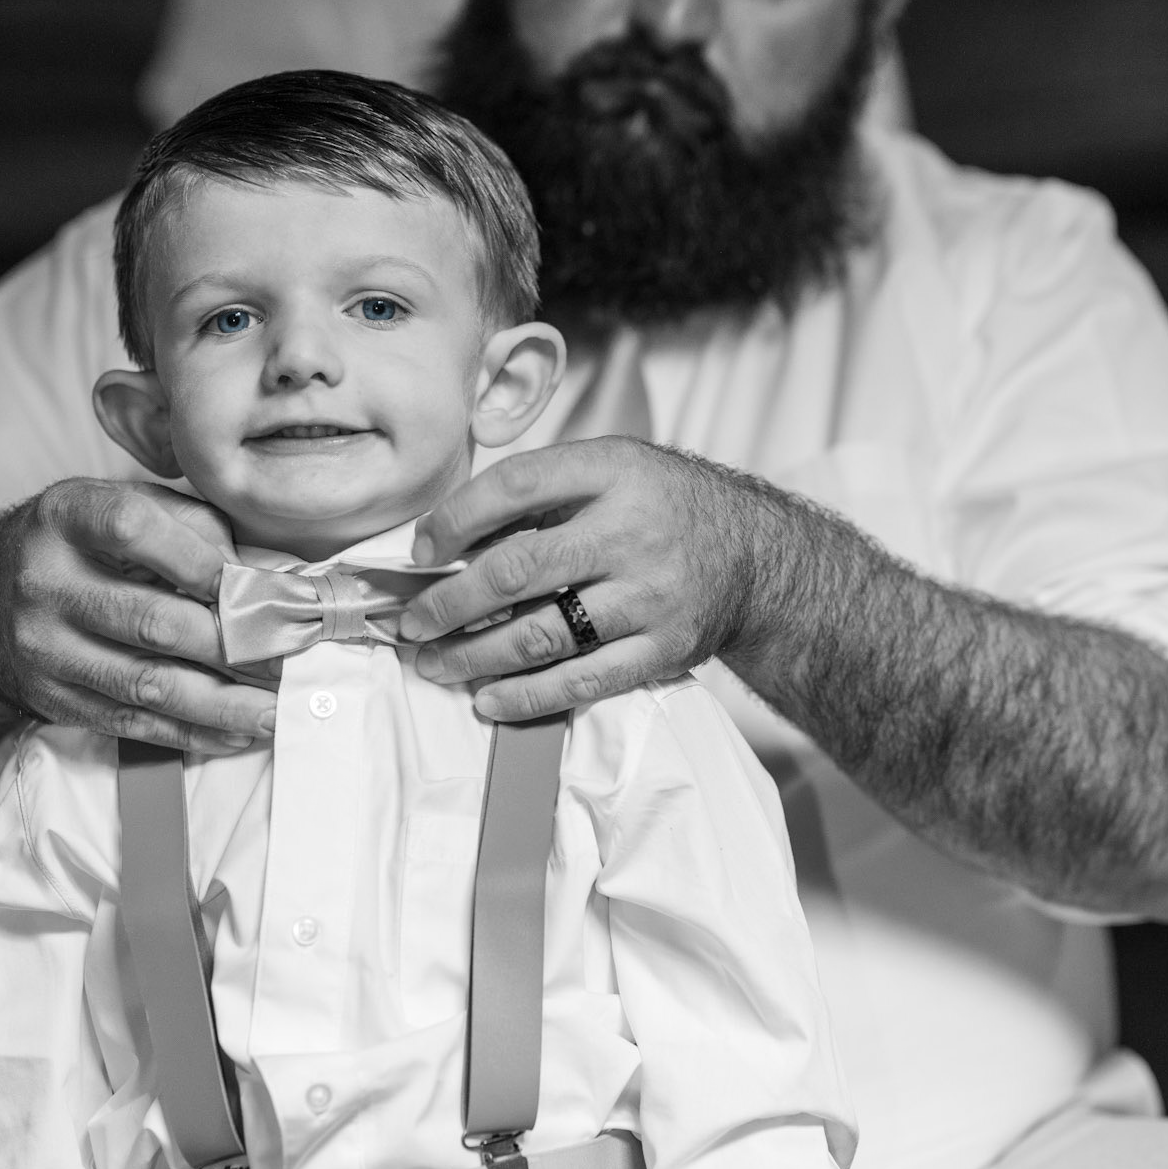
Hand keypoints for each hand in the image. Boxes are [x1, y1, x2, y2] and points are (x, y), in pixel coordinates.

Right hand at [0, 478, 273, 753]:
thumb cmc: (82, 544)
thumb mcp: (124, 506)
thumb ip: (195, 527)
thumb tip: (266, 578)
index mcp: (65, 515)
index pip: (136, 530)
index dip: (204, 562)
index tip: (263, 589)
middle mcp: (44, 580)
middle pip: (153, 621)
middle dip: (237, 648)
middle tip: (294, 660)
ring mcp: (42, 645)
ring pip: (148, 683)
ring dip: (224, 703)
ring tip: (277, 709)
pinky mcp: (50, 697)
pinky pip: (132, 722)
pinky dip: (192, 731)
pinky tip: (237, 730)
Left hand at [399, 440, 762, 719]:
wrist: (755, 556)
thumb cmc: (663, 507)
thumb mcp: (614, 469)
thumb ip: (543, 493)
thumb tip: (448, 539)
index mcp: (615, 472)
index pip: (518, 485)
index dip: (456, 518)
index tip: (421, 547)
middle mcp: (633, 532)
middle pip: (518, 569)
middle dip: (449, 602)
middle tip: (412, 622)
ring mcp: (649, 596)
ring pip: (541, 634)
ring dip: (474, 656)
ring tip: (434, 663)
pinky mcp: (662, 649)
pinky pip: (582, 681)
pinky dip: (526, 695)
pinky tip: (487, 699)